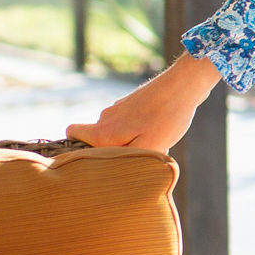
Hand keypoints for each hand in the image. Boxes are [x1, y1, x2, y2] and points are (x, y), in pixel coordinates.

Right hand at [68, 50, 222, 152]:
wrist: (184, 85)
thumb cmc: (167, 118)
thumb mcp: (149, 148)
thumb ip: (125, 161)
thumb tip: (110, 169)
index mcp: (104, 131)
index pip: (70, 134)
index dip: (76, 148)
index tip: (94, 161)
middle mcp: (106, 117)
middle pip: (96, 139)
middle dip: (112, 151)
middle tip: (136, 155)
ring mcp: (119, 108)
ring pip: (115, 132)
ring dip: (129, 141)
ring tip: (154, 142)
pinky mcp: (132, 103)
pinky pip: (129, 124)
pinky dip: (140, 131)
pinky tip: (160, 131)